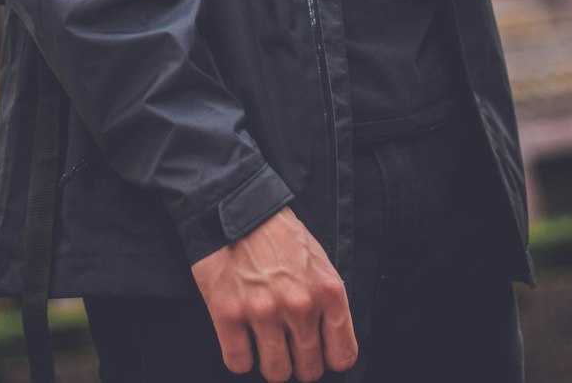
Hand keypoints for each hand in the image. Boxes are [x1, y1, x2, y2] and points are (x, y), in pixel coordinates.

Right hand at [191, 206, 357, 380]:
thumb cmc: (278, 233)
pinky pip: (239, 363)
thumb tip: (330, 343)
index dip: (328, 359)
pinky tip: (240, 336)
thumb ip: (327, 301)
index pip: (342, 356)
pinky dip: (239, 356)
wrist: (235, 206)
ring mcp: (263, 312)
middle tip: (286, 343)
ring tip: (263, 341)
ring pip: (275, 373)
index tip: (317, 352)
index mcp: (327, 291)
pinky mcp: (229, 315)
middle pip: (308, 371)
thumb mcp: (318, 260)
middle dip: (297, 362)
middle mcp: (299, 305)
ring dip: (269, 362)